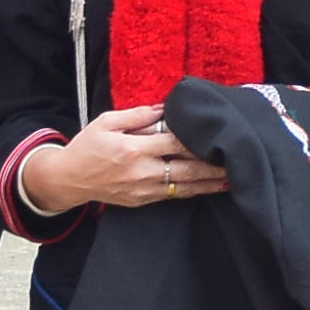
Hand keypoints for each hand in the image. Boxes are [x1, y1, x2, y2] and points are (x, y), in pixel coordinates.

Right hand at [23, 105, 230, 213]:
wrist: (68, 180)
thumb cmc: (88, 146)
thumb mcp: (107, 121)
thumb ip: (138, 114)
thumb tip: (167, 108)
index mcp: (132, 148)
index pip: (174, 142)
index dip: (198, 139)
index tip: (220, 134)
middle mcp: (141, 171)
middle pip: (187, 169)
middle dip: (214, 166)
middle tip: (241, 159)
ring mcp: (143, 190)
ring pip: (185, 187)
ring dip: (212, 183)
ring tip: (237, 177)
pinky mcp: (143, 201)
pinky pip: (174, 196)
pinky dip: (196, 192)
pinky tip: (213, 188)